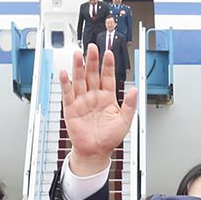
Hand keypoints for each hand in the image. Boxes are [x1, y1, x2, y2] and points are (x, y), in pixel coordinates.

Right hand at [58, 45, 138, 175]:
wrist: (95, 152)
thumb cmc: (109, 138)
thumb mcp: (124, 121)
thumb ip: (130, 105)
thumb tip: (135, 90)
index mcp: (108, 97)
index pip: (108, 77)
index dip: (108, 65)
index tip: (109, 53)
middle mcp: (94, 96)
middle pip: (93, 74)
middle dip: (93, 60)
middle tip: (92, 47)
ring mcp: (82, 101)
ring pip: (80, 80)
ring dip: (78, 67)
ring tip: (78, 54)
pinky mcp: (71, 108)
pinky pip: (68, 93)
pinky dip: (65, 83)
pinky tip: (64, 73)